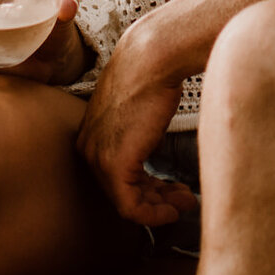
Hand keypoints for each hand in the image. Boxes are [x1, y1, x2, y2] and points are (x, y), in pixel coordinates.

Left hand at [75, 29, 194, 225]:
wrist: (152, 60)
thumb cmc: (150, 77)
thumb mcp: (138, 113)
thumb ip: (136, 136)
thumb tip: (150, 150)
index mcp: (91, 138)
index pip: (116, 178)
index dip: (147, 190)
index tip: (172, 191)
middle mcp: (88, 151)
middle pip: (122, 192)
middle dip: (157, 199)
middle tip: (183, 199)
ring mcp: (98, 159)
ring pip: (127, 203)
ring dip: (160, 207)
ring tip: (185, 202)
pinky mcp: (113, 165)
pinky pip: (131, 207)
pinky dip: (154, 213)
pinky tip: (175, 207)